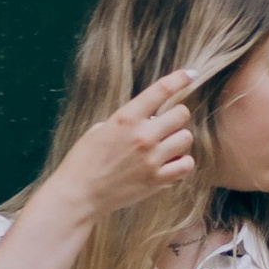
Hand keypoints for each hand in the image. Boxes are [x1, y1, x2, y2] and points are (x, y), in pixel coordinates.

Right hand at [53, 69, 196, 219]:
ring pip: (186, 138)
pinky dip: (181, 163)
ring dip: (178, 139)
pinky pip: (186, 165)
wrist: (79, 194)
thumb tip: (150, 118)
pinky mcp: (157, 180)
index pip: (160, 90)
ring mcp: (152, 159)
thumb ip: (127, 120)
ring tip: (165, 146)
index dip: (179, 78)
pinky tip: (170, 163)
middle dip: (175, 117)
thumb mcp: (100, 129)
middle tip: (164, 125)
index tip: (190, 73)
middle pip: (182, 114)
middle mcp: (143, 136)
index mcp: (126, 118)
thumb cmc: (84, 160)